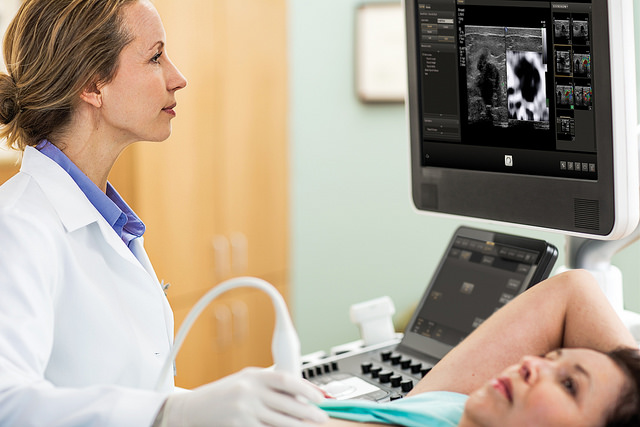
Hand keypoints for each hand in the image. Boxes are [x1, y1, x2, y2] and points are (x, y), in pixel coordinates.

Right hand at [159, 367, 328, 426]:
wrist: (192, 409)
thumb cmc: (221, 394)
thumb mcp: (245, 380)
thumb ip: (268, 383)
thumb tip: (298, 392)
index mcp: (254, 375)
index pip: (286, 380)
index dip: (307, 388)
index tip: (320, 397)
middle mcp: (249, 391)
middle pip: (288, 404)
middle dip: (308, 412)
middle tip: (322, 417)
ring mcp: (244, 410)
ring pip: (280, 422)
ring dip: (299, 426)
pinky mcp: (239, 426)